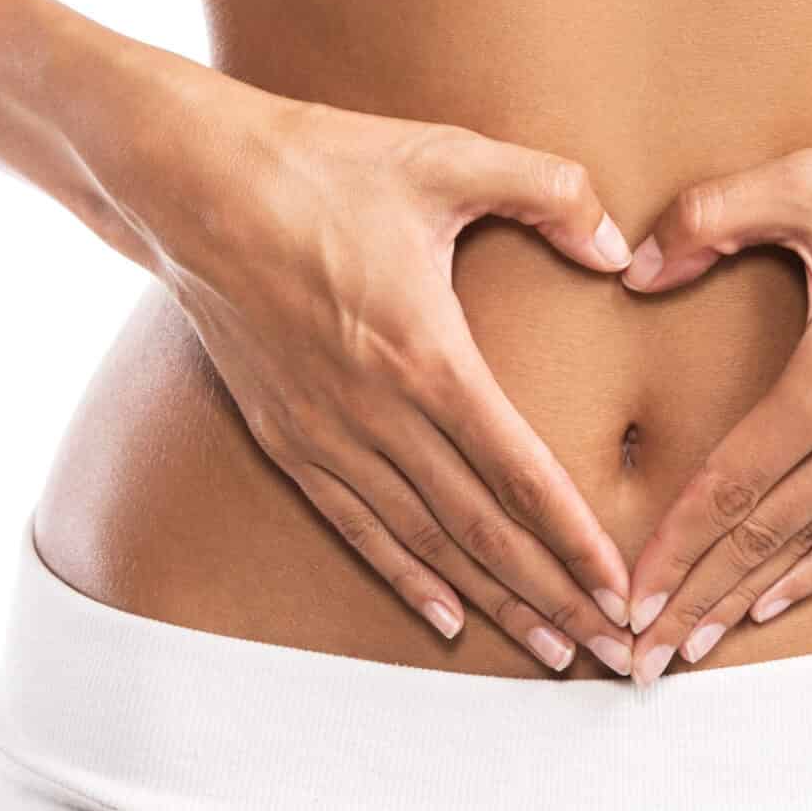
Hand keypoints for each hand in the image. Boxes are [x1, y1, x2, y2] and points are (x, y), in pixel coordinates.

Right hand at [81, 50, 635, 673]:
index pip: (518, 472)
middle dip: (552, 597)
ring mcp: (325, 432)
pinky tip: (445, 618)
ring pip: (424, 542)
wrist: (189, 182)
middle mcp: (375, 413)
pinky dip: (404, 576)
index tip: (622, 592)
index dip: (574, 540)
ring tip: (550, 651)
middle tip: (610, 653)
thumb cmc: (321, 162)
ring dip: (491, 602)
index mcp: (425, 354)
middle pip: (480, 529)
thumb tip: (620, 246)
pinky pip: (356, 526)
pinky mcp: (285, 435)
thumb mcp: (447, 157)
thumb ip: (550, 191)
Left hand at [615, 82, 811, 682]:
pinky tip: (776, 599)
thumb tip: (636, 267)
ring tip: (693, 641)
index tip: (629, 597)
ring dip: (749, 597)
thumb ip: (708, 218)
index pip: (734, 486)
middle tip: (641, 655)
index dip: (675, 546)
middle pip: (767, 537)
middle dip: (697, 598)